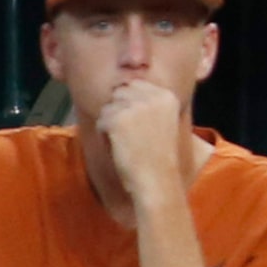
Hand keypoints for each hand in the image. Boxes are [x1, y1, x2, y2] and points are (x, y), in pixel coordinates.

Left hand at [94, 81, 192, 204]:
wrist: (158, 181)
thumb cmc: (159, 156)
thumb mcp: (164, 121)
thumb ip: (149, 101)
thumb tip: (122, 86)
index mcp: (166, 95)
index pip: (135, 85)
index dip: (133, 106)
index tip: (144, 127)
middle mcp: (151, 96)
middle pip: (119, 94)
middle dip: (120, 113)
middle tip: (136, 135)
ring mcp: (133, 106)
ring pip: (108, 108)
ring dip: (112, 125)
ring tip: (130, 143)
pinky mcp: (117, 119)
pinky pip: (100, 122)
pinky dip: (106, 137)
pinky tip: (122, 148)